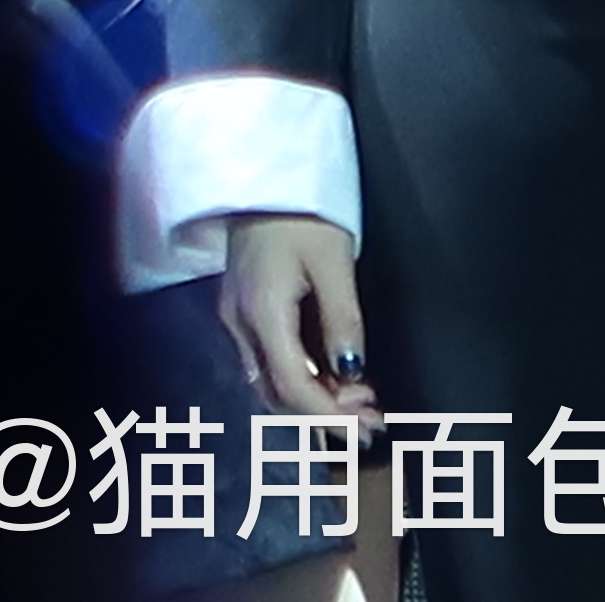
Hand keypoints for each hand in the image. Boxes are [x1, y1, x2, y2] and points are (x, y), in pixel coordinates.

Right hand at [218, 212, 379, 428]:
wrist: (260, 171)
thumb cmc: (300, 208)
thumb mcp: (333, 260)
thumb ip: (343, 319)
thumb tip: (353, 372)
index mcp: (261, 311)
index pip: (292, 385)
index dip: (329, 417)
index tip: (363, 433)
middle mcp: (239, 323)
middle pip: (277, 392)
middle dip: (323, 415)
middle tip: (370, 423)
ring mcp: (235, 317)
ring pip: (269, 381)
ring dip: (312, 400)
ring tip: (359, 405)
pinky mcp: (240, 308)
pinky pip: (267, 361)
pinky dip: (299, 378)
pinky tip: (330, 378)